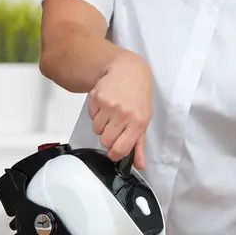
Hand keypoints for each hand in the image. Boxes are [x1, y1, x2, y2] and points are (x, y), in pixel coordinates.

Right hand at [88, 49, 151, 168]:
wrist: (128, 70)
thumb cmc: (138, 95)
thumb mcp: (144, 119)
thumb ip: (139, 144)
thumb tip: (138, 164)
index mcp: (138, 122)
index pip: (121, 149)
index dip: (115, 154)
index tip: (114, 153)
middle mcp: (123, 114)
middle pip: (105, 141)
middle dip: (108, 137)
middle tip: (116, 126)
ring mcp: (108, 106)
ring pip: (96, 130)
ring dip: (102, 125)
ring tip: (112, 113)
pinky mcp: (97, 98)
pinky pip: (91, 116)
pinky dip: (96, 114)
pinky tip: (106, 105)